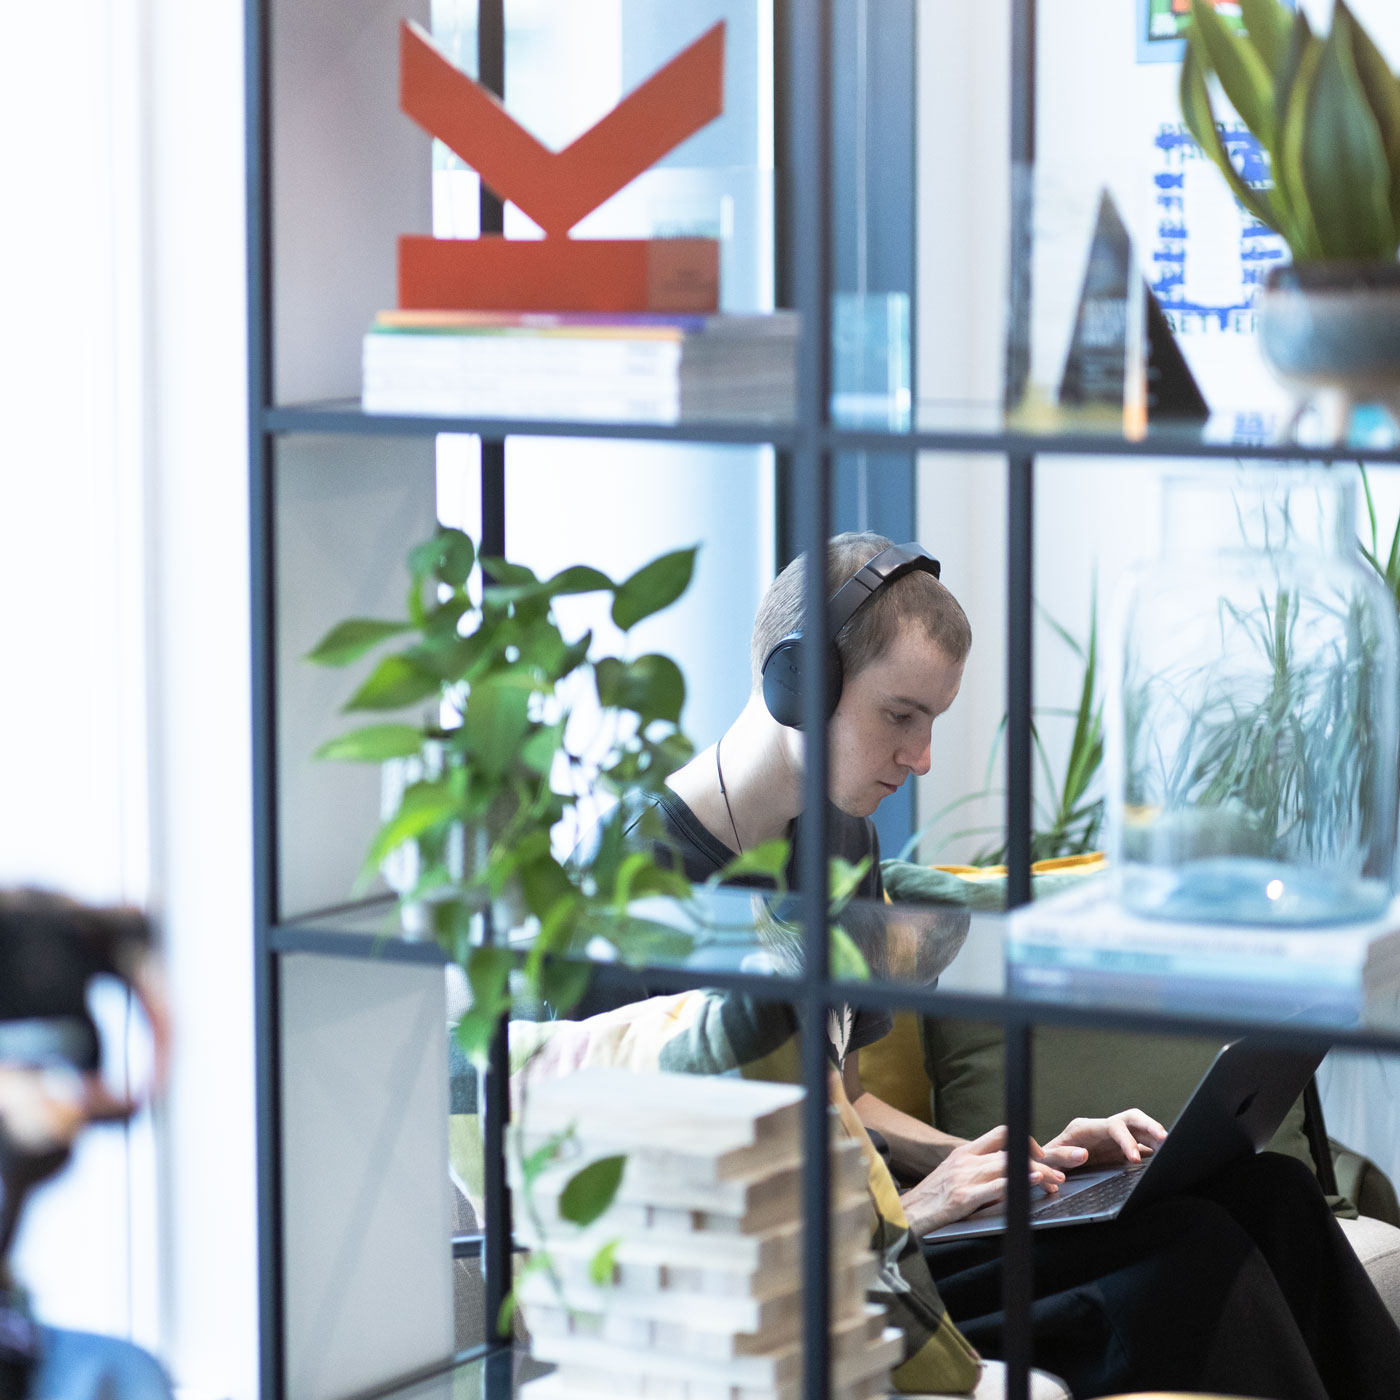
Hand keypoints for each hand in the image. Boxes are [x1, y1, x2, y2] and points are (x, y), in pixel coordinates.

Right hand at [899, 1125, 1068, 1233]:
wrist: (905, 1216)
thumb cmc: (932, 1200)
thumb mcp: (954, 1178)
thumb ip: (980, 1173)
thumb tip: (1012, 1177)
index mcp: (964, 1153)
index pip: (1001, 1133)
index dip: (1028, 1142)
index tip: (1046, 1156)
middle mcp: (965, 1160)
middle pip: (1013, 1147)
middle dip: (1049, 1154)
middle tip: (1076, 1158)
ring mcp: (964, 1178)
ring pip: (1008, 1165)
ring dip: (1040, 1172)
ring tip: (1059, 1181)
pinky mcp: (962, 1198)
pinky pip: (996, 1186)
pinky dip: (1018, 1182)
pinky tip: (1034, 1182)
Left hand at [1043, 1108, 1166, 1168]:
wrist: (1047, 1165)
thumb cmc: (1046, 1159)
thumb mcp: (1047, 1157)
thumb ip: (1062, 1155)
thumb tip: (1084, 1155)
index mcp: (1085, 1127)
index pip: (1113, 1126)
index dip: (1126, 1140)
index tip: (1134, 1159)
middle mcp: (1102, 1128)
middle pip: (1131, 1119)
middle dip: (1149, 1126)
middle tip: (1166, 1139)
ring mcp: (1112, 1138)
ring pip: (1140, 1130)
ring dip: (1156, 1136)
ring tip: (1173, 1146)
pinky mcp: (1119, 1150)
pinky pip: (1142, 1145)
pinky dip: (1154, 1150)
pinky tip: (1165, 1158)